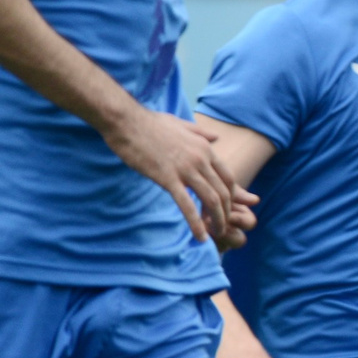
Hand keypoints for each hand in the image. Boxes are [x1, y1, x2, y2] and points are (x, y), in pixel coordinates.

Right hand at [102, 108, 251, 242]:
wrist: (126, 121)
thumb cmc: (150, 122)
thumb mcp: (182, 124)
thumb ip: (201, 133)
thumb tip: (216, 138)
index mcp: (205, 148)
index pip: (228, 178)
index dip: (231, 197)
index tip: (226, 209)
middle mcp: (201, 159)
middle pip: (224, 192)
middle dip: (227, 213)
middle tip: (224, 227)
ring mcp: (186, 169)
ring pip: (211, 200)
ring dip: (217, 221)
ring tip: (216, 234)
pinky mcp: (168, 178)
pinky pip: (187, 205)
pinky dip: (196, 223)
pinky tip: (199, 236)